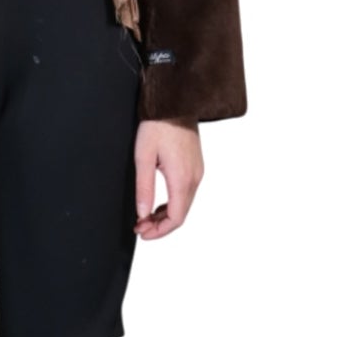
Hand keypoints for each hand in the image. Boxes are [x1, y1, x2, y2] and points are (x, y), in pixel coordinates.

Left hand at [134, 117, 202, 237]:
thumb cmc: (157, 126)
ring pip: (184, 205)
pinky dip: (172, 203)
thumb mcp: (143, 158)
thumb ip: (144, 189)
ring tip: (144, 217)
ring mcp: (198, 172)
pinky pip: (186, 193)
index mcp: (182, 179)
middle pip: (181, 214)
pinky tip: (157, 204)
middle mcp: (195, 178)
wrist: (175, 102)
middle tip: (139, 227)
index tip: (142, 233)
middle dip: (160, 226)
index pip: (175, 218)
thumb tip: (143, 214)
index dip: (159, 231)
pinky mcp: (196, 166)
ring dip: (165, 215)